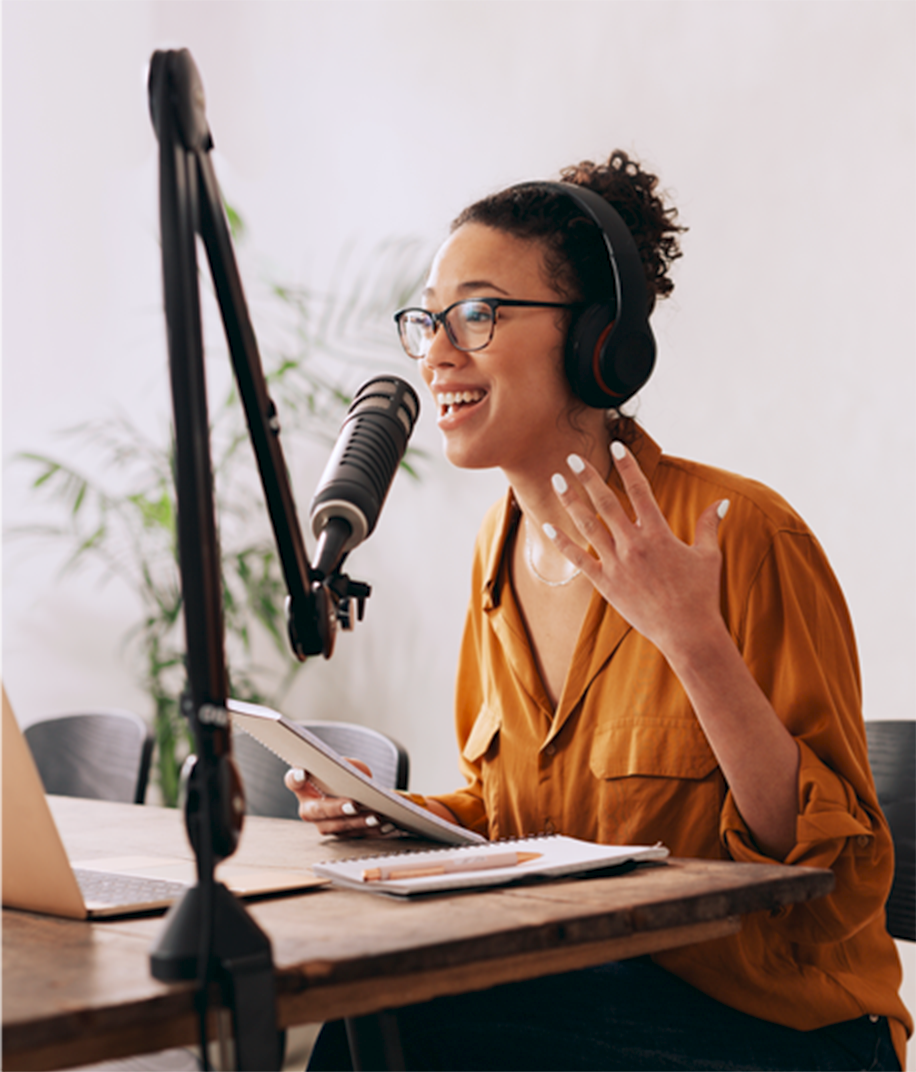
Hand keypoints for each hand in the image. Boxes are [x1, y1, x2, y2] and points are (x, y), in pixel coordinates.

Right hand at [284, 760, 397, 838]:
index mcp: (304, 786)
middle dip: (336, 808)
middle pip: (317, 810)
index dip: (296, 778)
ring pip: (337, 827)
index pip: (293, 780)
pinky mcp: (340, 835)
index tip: (302, 773)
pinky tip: (386, 824)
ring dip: (358, 823)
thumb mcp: (348, 766)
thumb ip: (347, 766)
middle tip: (354, 805)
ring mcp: (322, 824)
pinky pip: (354, 835)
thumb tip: (353, 775)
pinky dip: (372, 830)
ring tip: (376, 816)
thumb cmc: (347, 776)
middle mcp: (308, 807)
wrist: (356, 792)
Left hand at [546, 441, 728, 660]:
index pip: (640, 490)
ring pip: (588, 526)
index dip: (627, 466)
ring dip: (570, 501)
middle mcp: (634, 545)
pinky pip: (579, 559)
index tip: (616, 446)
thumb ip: (708, 525)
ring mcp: (617, 564)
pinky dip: (562, 542)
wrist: (687, 633)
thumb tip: (722, 502)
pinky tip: (548, 525)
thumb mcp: (708, 556)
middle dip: (587, 477)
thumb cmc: (700, 595)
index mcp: (659, 534)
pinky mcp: (606, 584)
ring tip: (556, 481)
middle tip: (571, 457)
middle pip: (606, 502)